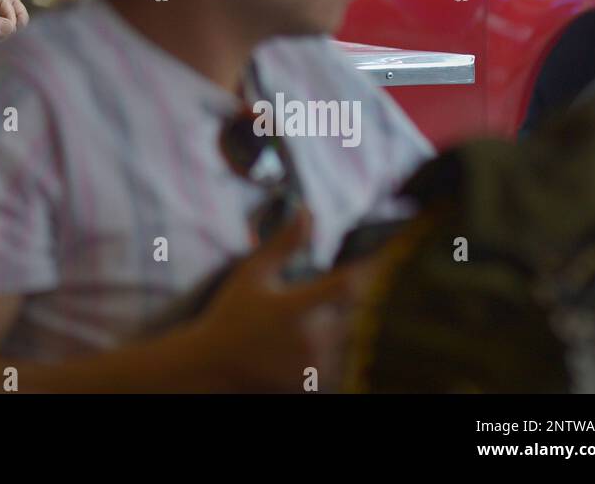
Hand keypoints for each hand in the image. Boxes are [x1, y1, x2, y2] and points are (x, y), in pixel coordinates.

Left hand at [0, 0, 28, 46]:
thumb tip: (12, 29)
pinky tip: (0, 44)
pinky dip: (2, 34)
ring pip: (6, 16)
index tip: (9, 34)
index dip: (12, 18)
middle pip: (11, 6)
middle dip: (17, 20)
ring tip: (10, 42)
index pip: (7, 2)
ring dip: (10, 27)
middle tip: (16, 37)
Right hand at [186, 211, 376, 391]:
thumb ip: (284, 244)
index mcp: (295, 309)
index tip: (379, 255)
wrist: (215, 364)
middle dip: (346, 298)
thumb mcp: (253, 273)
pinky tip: (303, 339)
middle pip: (352, 312)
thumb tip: (306, 210)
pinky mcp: (315, 384)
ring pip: (347, 336)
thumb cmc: (232, 313)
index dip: (368, 270)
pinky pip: (338, 358)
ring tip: (305, 318)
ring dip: (338, 322)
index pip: (347, 287)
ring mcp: (315, 366)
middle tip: (323, 291)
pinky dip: (331, 346)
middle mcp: (311, 339)